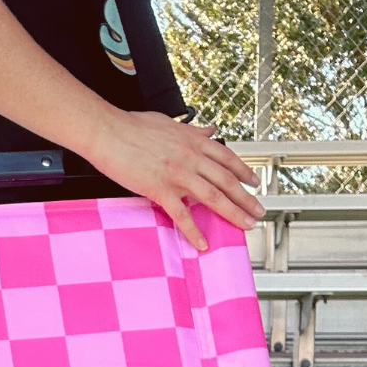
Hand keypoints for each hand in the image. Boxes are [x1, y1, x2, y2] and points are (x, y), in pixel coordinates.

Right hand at [83, 109, 264, 250]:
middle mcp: (190, 157)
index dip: (244, 172)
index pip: (227, 158)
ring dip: (232, 212)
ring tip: (244, 224)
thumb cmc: (132, 127)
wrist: (108, 131)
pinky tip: (202, 243)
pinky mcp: (159, 189)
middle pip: (227, 180)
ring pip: (213, 196)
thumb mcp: (169, 123)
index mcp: (193, 141)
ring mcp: (177, 174)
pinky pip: (181, 215)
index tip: (254, 182)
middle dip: (246, 198)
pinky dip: (193, 231)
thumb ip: (192, 130)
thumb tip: (209, 131)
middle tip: (258, 211)